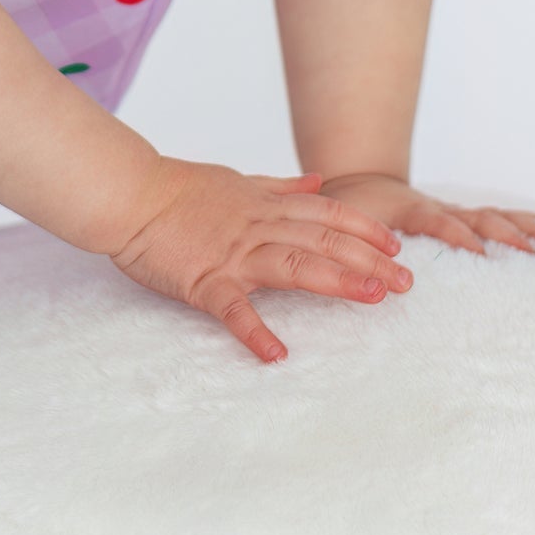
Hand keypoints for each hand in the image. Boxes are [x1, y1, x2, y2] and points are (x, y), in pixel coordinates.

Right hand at [110, 160, 412, 364]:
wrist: (128, 193)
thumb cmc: (178, 189)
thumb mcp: (237, 179)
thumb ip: (280, 186)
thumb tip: (319, 183)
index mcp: (266, 205)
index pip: (328, 213)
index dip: (366, 229)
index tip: (396, 246)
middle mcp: (258, 226)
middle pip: (324, 240)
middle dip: (370, 259)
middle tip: (406, 282)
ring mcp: (233, 254)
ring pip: (294, 265)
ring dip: (336, 281)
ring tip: (373, 298)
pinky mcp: (204, 280)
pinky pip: (233, 309)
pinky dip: (254, 332)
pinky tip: (277, 354)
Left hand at [317, 172, 534, 258]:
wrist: (358, 184)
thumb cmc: (350, 211)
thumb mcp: (347, 226)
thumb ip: (356, 249)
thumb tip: (370, 278)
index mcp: (413, 211)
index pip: (441, 223)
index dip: (460, 236)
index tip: (481, 253)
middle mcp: (442, 210)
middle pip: (482, 218)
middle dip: (510, 235)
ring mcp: (456, 213)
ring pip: (497, 217)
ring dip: (528, 230)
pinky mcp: (464, 218)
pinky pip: (499, 217)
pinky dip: (527, 222)